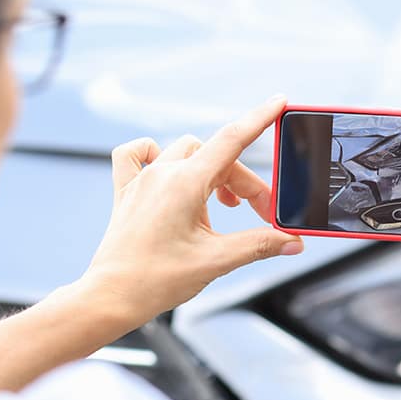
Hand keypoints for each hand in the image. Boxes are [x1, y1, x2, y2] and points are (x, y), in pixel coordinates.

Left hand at [77, 95, 303, 328]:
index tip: (278, 102)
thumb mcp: (216, 261)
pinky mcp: (127, 192)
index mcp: (183, 184)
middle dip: (244, 183)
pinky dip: (156, 156)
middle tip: (261, 214)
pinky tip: (167, 174)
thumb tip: (291, 241)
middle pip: (217, 157)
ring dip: (211, 174)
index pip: (231, 140)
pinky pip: (138, 155)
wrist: (109, 297)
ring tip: (221, 208)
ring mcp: (142, 181)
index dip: (259, 119)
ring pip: (185, 154)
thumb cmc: (154, 280)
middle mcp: (161, 174)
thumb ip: (259, 245)